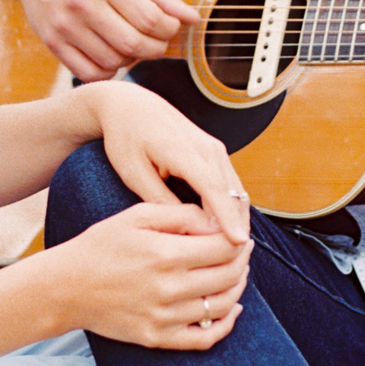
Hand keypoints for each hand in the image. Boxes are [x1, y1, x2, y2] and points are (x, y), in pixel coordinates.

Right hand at [17, 0, 196, 81]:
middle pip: (134, 44)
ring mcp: (65, 25)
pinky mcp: (52, 41)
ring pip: (113, 62)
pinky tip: (112, 54)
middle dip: (155, 49)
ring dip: (132, 59)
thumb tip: (193, 19)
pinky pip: (88, 73)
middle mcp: (83, 3)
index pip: (151, 19)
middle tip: (157, 42)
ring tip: (132, 44)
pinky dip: (108, 71)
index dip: (170, 29)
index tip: (171, 27)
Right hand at [48, 201, 250, 350]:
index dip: (240, 241)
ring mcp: (164, 317)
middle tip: (242, 252)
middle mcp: (169, 288)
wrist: (65, 288)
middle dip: (242, 261)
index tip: (240, 235)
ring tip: (237, 275)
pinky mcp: (157, 338)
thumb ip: (180, 214)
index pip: (225, 248)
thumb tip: (216, 221)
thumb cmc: (101, 246)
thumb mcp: (136, 216)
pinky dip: (227, 325)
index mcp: (166, 254)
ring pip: (223, 306)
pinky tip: (232, 310)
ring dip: (238, 289)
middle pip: (229, 276)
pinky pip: (205, 338)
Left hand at [87, 81, 250, 244]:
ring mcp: (214, 148)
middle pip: (233, 193)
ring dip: (237, 218)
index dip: (228, 219)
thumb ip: (162, 201)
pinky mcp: (215, 152)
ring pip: (237, 189)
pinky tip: (225, 228)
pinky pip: (230, 183)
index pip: (215, 190)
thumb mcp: (135, 174)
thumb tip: (190, 228)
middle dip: (237, 225)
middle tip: (234, 260)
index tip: (237, 243)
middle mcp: (207, 147)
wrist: (130, 105)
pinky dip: (232, 206)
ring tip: (232, 250)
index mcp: (184, 151)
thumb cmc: (126, 137)